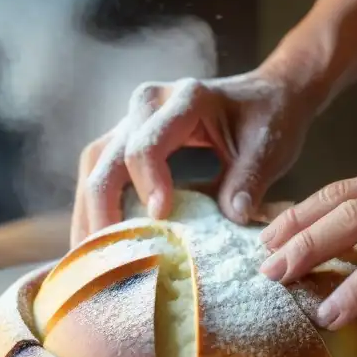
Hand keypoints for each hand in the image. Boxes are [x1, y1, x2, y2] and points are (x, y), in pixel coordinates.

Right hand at [71, 67, 315, 245]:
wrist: (266, 96)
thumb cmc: (268, 119)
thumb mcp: (269, 147)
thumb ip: (250, 179)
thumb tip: (233, 217)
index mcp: (186, 98)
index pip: (147, 144)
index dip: (147, 183)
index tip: (159, 218)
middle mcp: (148, 103)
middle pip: (107, 157)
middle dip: (102, 209)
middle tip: (106, 258)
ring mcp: (132, 119)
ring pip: (93, 164)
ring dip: (87, 212)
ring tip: (89, 260)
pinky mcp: (127, 138)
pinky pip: (100, 170)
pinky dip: (94, 207)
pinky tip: (96, 245)